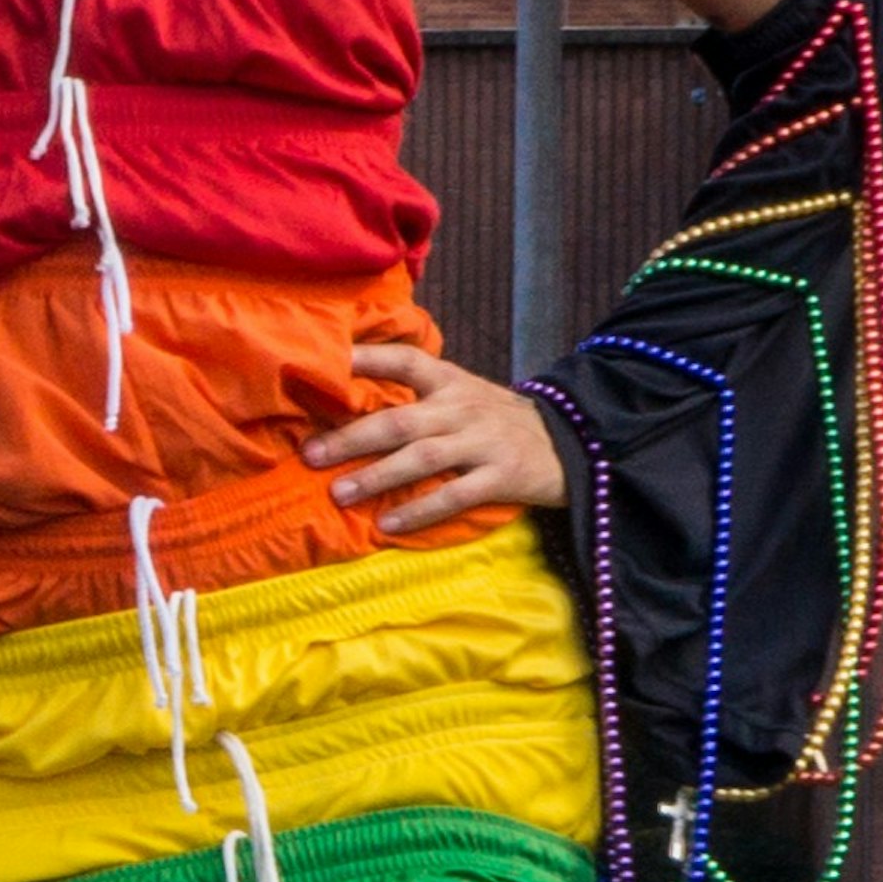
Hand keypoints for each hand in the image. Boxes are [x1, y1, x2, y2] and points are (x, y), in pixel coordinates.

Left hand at [303, 344, 566, 533]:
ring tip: (338, 493)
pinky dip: (419, 510)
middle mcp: (461, 408)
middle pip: (398, 421)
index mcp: (449, 381)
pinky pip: (454, 496)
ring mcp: (482, 442)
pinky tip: (388, 523)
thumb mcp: (462, 393)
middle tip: (310, 454)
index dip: (365, 358)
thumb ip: (416, 394)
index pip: (404, 359)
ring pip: (420, 459)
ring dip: (375, 476)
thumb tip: (347, 401)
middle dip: (351, 438)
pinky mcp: (501, 477)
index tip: (326, 362)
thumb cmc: (496, 420)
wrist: (572, 443)